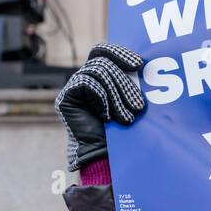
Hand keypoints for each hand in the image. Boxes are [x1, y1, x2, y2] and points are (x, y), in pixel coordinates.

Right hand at [55, 42, 144, 171]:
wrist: (106, 158)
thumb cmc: (123, 134)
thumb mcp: (131, 102)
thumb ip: (131, 81)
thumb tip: (144, 62)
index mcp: (99, 76)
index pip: (105, 52)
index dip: (120, 53)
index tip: (140, 64)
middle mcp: (84, 79)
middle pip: (102, 61)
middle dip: (124, 82)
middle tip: (139, 105)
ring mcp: (73, 87)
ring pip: (97, 71)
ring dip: (117, 95)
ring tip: (127, 118)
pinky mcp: (66, 98)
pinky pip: (86, 83)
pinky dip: (101, 98)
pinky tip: (106, 116)